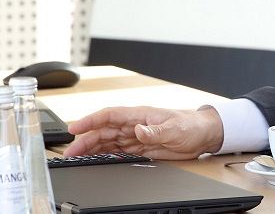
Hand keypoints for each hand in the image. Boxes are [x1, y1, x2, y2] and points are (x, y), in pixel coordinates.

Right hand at [63, 106, 223, 159]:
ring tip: (76, 158)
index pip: (110, 115)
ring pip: (108, 142)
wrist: (203, 134)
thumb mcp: (174, 129)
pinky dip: (105, 156)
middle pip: (104, 131)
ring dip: (92, 149)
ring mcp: (136, 137)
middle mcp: (135, 125)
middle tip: (70, 152)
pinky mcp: (141, 148)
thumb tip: (138, 131)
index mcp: (140, 115)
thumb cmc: (191, 125)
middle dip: (85, 140)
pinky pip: (118, 152)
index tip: (75, 128)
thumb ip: (155, 131)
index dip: (91, 120)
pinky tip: (95, 161)